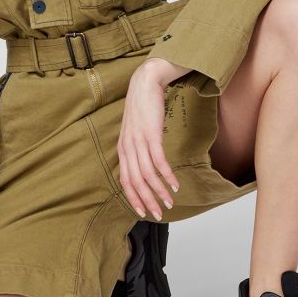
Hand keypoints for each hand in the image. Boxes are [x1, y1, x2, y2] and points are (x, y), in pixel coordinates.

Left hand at [117, 59, 185, 219]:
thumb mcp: (134, 130)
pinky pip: (158, 160)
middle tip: (158, 214)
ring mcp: (138, 141)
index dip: (133, 198)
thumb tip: (145, 166)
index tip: (143, 212)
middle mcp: (127, 147)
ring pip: (147, 174)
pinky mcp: (151, 134)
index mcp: (122, 149)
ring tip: (170, 201)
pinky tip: (174, 183)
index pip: (124, 180)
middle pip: (135, 182)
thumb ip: (137, 148)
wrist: (145, 82)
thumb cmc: (143, 107)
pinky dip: (166, 175)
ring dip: (159, 191)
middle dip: (147, 201)